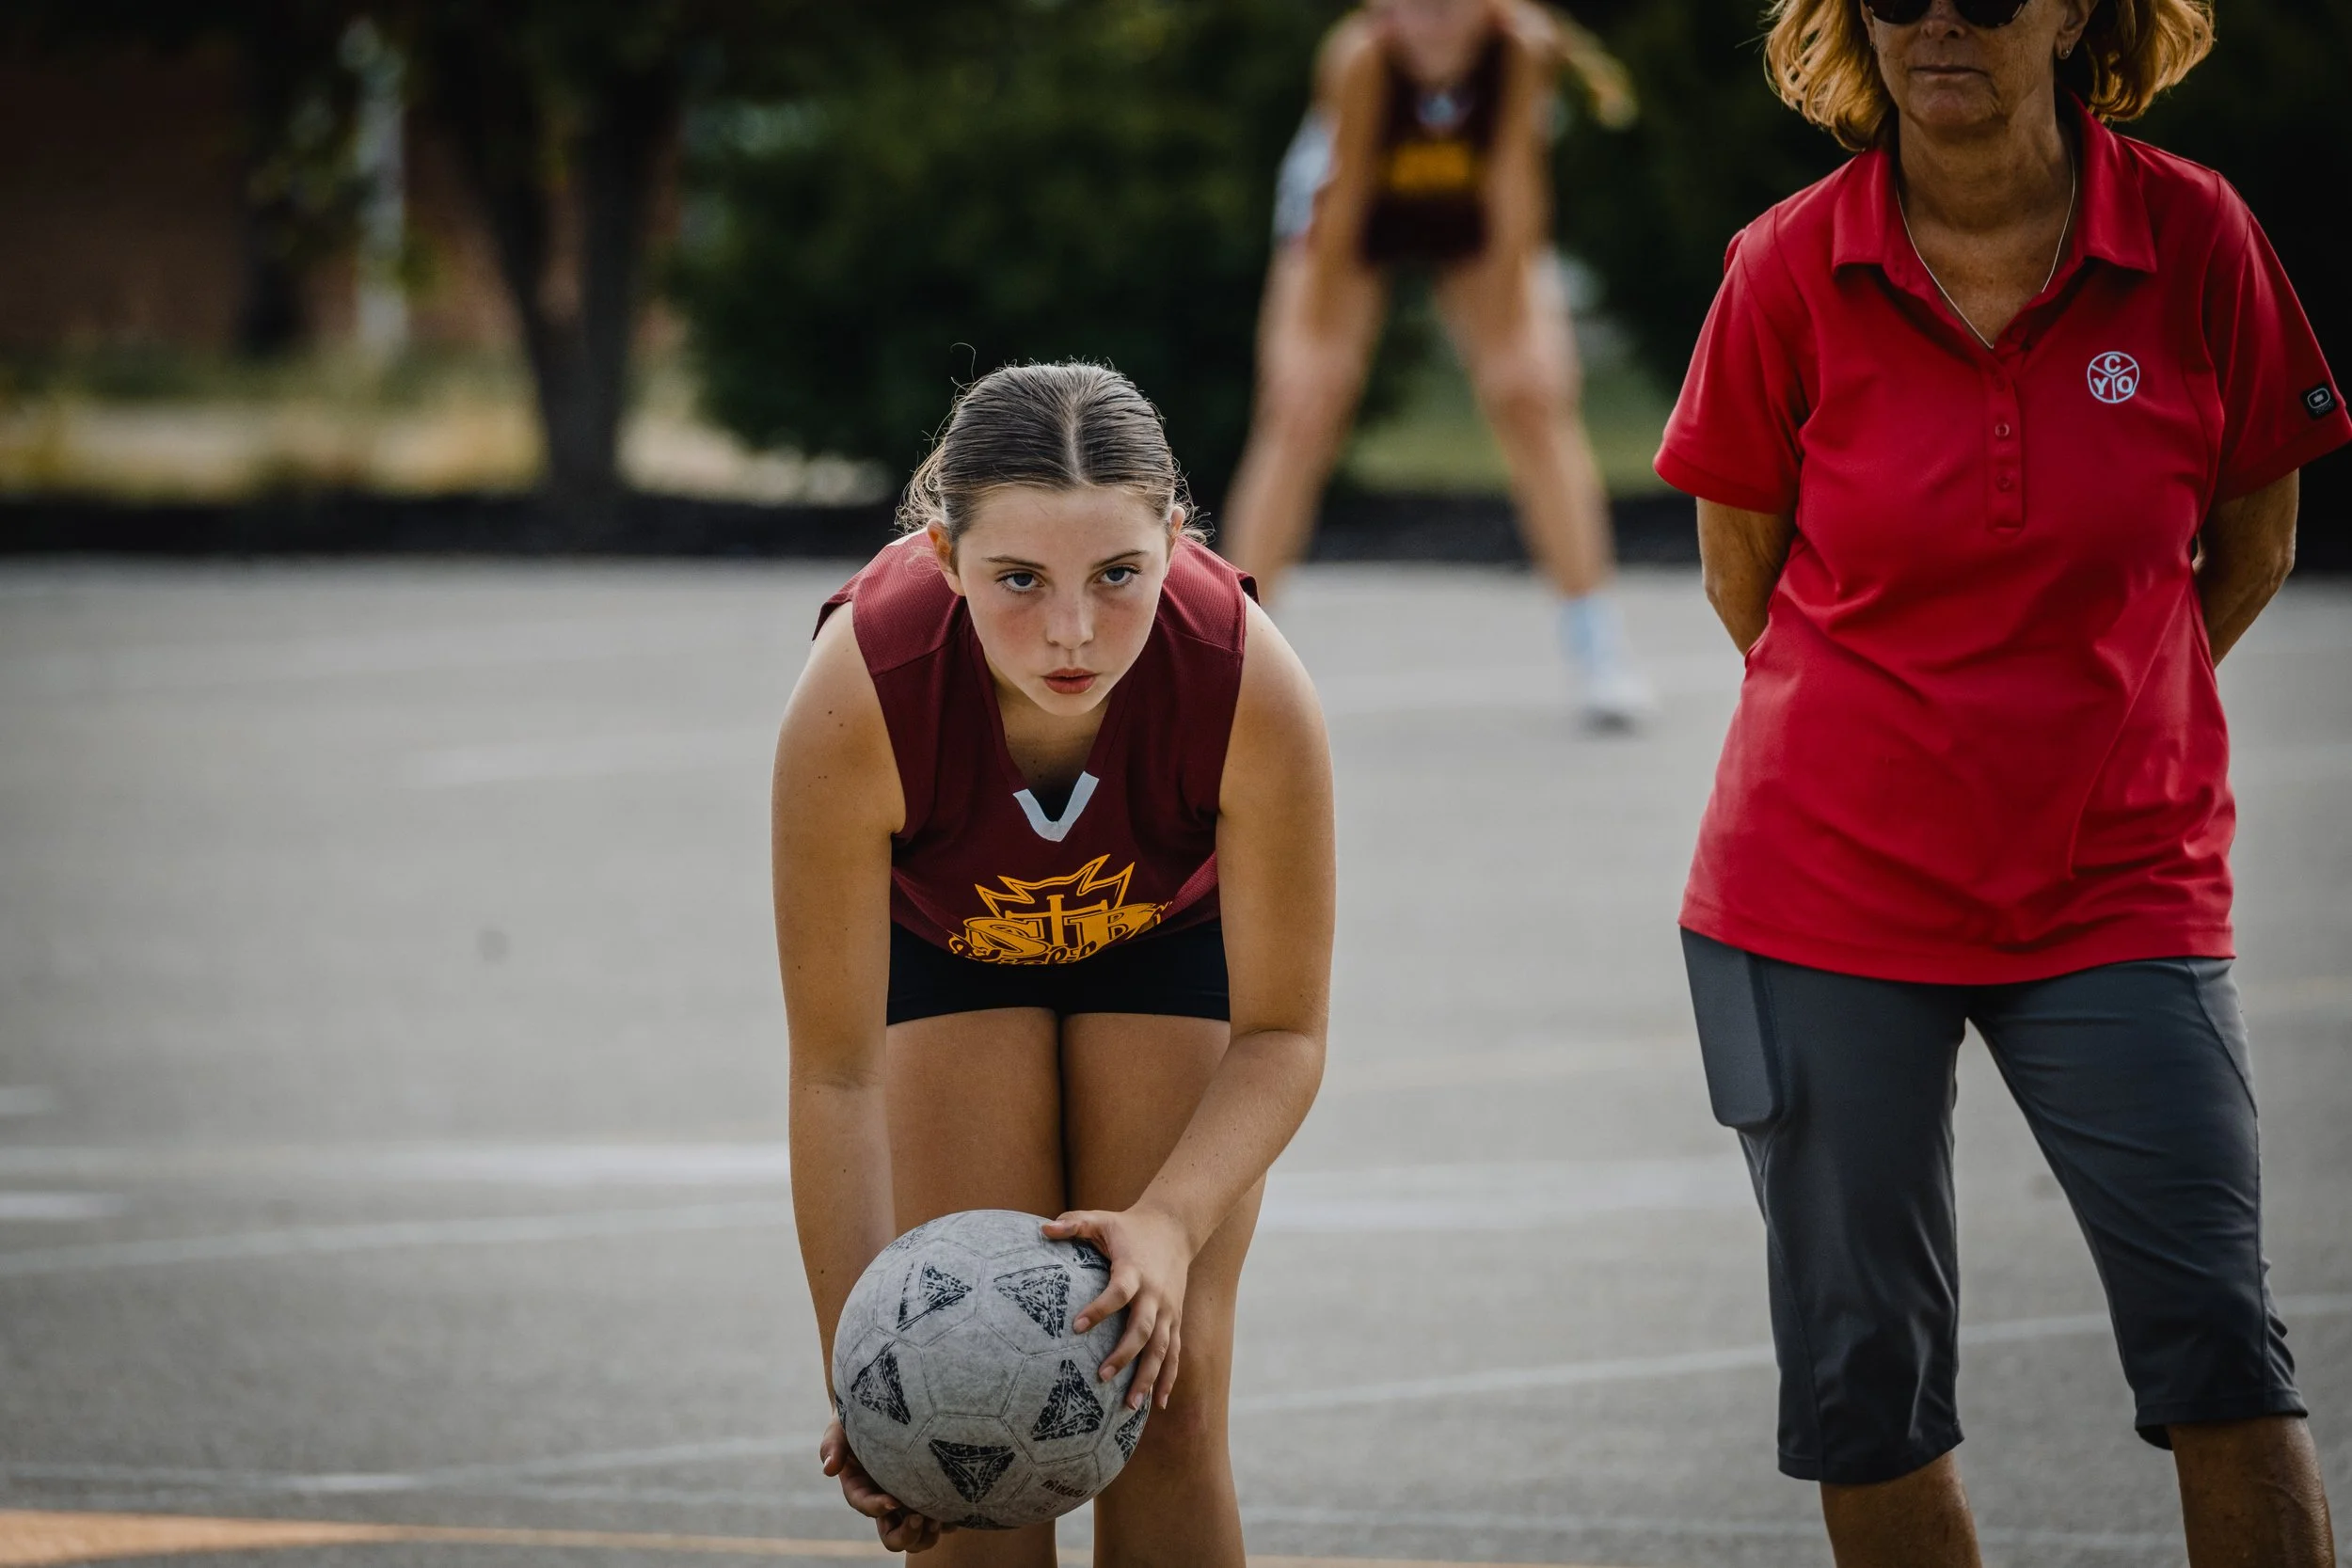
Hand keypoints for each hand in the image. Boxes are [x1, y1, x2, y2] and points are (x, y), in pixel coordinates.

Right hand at [818, 1418, 955, 1552]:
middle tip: (920, 1517)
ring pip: (918, 1535)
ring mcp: (910, 1501)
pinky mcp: (931, 1496)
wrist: (893, 1404)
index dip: (878, 1508)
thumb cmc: (861, 1415)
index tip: (894, 1501)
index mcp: (861, 1488)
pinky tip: (958, 1508)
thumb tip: (829, 1469)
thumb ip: (833, 1444)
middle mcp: (886, 1501)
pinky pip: (942, 1521)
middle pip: (893, 1535)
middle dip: (906, 1534)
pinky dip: (950, 1521)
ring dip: (928, 1533)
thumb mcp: (842, 1426)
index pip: (865, 1505)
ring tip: (941, 1517)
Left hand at [1041, 1205, 1193, 1412]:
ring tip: (1129, 1406)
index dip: (1098, 1310)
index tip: (1076, 1327)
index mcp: (1134, 1271)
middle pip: (1142, 1330)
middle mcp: (1155, 1294)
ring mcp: (1168, 1310)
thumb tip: (1042, 1228)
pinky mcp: (1175, 1319)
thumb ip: (1074, 1224)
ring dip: (1147, 1377)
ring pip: (1161, 1349)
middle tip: (1101, 1378)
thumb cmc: (1129, 1226)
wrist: (1175, 1226)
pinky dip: (1169, 1377)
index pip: (1117, 1294)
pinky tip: (1158, 1403)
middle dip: (1123, 1355)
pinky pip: (1174, 1352)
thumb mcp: (1102, 1219)